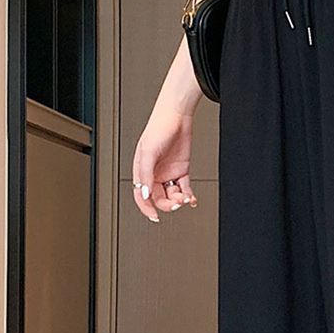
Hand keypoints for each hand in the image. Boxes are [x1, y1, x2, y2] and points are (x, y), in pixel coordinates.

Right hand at [132, 106, 198, 222]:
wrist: (178, 116)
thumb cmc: (159, 128)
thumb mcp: (148, 152)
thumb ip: (145, 174)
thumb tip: (144, 194)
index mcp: (142, 170)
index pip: (141, 195)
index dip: (146, 207)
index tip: (154, 216)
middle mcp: (155, 173)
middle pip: (158, 197)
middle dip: (167, 204)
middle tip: (176, 204)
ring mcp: (168, 172)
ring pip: (172, 194)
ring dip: (179, 200)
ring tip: (186, 199)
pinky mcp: (182, 169)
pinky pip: (184, 187)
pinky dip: (188, 195)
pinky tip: (191, 199)